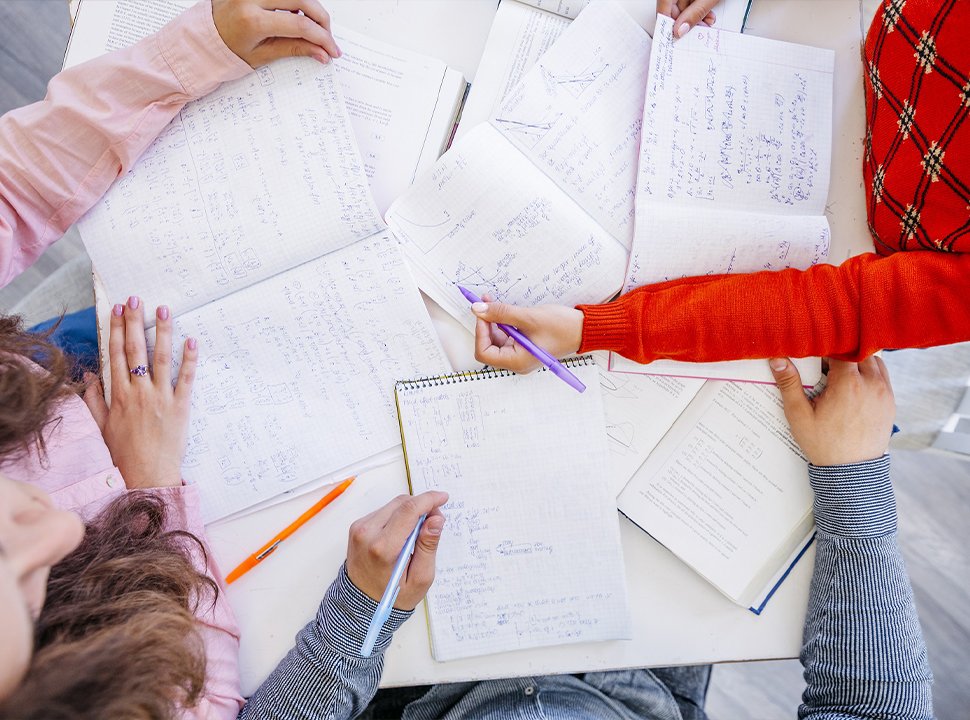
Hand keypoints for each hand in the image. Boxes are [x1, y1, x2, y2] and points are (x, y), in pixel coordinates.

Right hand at [83, 297, 197, 488]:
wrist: (146, 474)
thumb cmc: (123, 452)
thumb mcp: (101, 425)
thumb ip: (95, 399)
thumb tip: (90, 375)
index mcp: (118, 395)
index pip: (115, 354)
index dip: (116, 330)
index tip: (117, 310)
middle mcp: (138, 392)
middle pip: (135, 350)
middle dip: (135, 322)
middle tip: (137, 299)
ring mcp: (160, 398)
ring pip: (161, 358)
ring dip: (162, 332)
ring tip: (164, 310)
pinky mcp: (181, 406)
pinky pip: (186, 378)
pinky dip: (189, 359)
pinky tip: (192, 341)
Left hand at [212, 0, 340, 67]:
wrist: (205, 36)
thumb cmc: (228, 48)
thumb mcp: (262, 55)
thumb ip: (295, 49)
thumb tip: (321, 53)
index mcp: (252, 20)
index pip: (299, 25)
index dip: (322, 38)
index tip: (332, 49)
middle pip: (303, 0)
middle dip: (321, 20)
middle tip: (328, 37)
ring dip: (311, 7)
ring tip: (312, 27)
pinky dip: (296, 1)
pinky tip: (298, 14)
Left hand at [346, 492, 448, 610]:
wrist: (361, 604)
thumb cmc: (392, 596)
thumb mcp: (420, 578)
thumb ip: (428, 546)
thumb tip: (436, 519)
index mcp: (383, 548)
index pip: (409, 511)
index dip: (429, 500)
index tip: (443, 498)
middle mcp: (367, 533)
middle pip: (401, 503)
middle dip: (422, 506)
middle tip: (434, 521)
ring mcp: (359, 529)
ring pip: (392, 505)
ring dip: (410, 511)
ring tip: (418, 533)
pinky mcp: (357, 527)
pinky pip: (383, 511)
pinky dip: (398, 517)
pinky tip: (403, 534)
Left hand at [472, 296, 582, 372]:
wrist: (585, 329)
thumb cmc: (563, 328)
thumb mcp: (529, 317)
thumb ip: (502, 313)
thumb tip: (478, 309)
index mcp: (517, 362)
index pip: (484, 353)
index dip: (480, 332)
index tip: (482, 313)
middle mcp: (517, 362)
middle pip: (488, 346)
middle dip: (485, 324)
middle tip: (484, 303)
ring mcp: (521, 355)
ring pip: (496, 339)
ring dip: (493, 321)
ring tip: (493, 302)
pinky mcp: (525, 346)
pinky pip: (507, 336)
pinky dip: (503, 323)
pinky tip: (503, 309)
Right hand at [657, 0, 717, 37]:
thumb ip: (695, 13)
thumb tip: (681, 29)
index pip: (663, 5)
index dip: (667, 22)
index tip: (673, 35)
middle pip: (673, 6)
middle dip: (684, 21)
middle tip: (693, 31)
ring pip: (683, 5)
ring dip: (694, 17)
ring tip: (706, 22)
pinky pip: (691, 0)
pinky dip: (698, 9)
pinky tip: (708, 14)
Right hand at [769, 356, 894, 465]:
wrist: (852, 471)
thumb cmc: (823, 444)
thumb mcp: (799, 415)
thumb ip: (789, 384)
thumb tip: (777, 360)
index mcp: (848, 383)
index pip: (840, 349)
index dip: (826, 349)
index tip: (816, 357)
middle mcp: (871, 384)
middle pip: (859, 352)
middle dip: (843, 354)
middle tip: (826, 366)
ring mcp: (885, 393)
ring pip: (874, 362)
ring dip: (858, 363)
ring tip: (841, 376)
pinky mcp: (891, 402)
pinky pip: (883, 377)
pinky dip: (870, 375)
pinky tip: (854, 387)